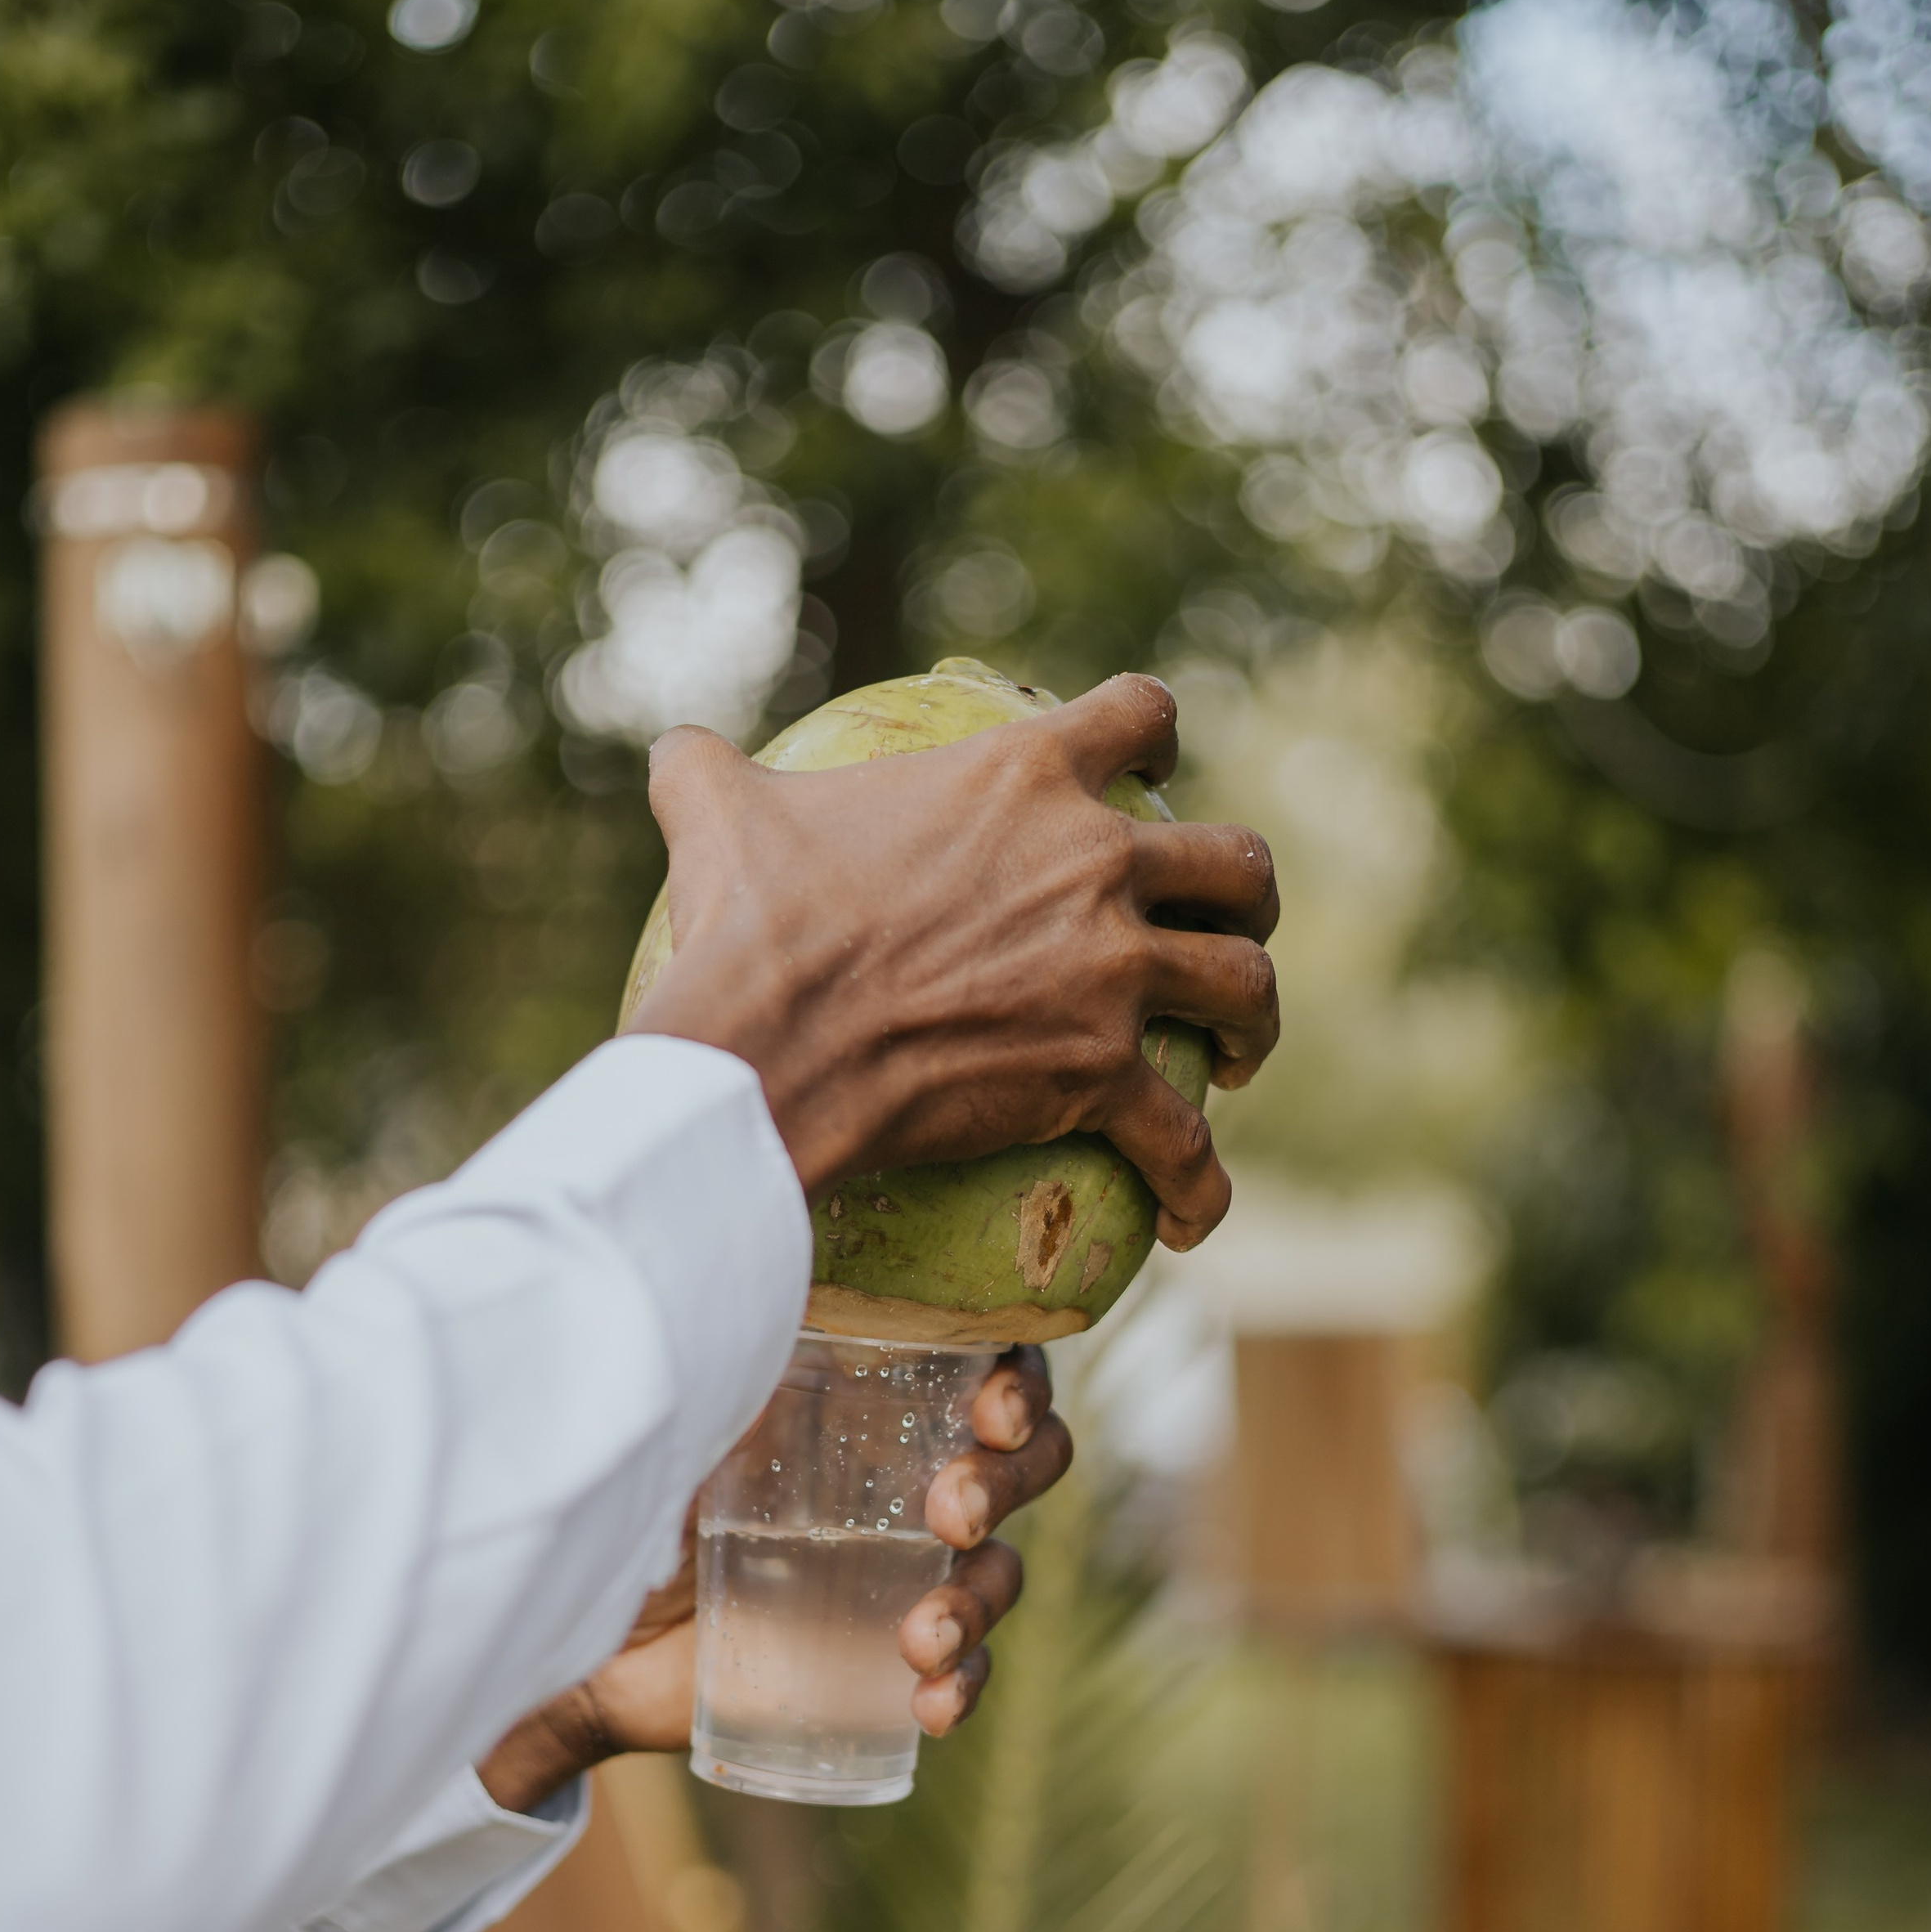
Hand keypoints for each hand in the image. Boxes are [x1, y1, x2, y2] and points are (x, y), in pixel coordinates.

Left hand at [475, 1349, 1071, 1814]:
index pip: (986, 1364)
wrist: (588, 1630)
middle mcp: (907, 1474)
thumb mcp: (672, 1414)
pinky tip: (932, 1704)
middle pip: (1024, 1463)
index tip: (994, 1413)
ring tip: (920, 1639)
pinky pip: (963, 1668)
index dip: (1021, 1381)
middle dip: (1007, 1485)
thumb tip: (706, 1243)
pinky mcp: (884, 1657)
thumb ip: (697, 1344)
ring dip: (978, 1601)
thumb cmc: (633, 1492)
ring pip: (998, 1570)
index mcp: (873, 1397)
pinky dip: (962, 1684)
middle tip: (950, 1514)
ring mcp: (906, 1571)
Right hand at [627, 673, 1278, 1252]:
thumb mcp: (719, 812)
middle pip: (1234, 864)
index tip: (1155, 765)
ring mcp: (1109, 970)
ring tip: (1237, 1058)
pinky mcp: (1101, 1075)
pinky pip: (1186, 1140)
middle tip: (1223, 932)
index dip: (1157, 733)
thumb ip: (713, 768)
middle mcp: (1094, 863)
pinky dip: (1201, 1183)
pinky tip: (1193, 1217)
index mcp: (1026, 777)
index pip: (1140, 714)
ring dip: (1255, 1021)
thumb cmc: (749, 925)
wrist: (769, 1045)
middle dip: (1246, 899)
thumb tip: (676, 752)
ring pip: (1244, 986)